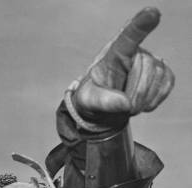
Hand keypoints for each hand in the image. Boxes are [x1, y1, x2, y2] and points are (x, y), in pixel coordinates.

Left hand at [73, 7, 174, 127]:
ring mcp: (151, 61)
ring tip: (127, 104)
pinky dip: (153, 100)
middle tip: (120, 104)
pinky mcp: (162, 74)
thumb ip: (102, 101)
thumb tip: (125, 104)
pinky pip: (166, 85)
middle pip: (146, 66)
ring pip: (158, 76)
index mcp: (113, 52)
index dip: (140, 25)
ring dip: (142, 98)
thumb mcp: (87, 100)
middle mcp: (135, 51)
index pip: (128, 37)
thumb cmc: (92, 98)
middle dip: (134, 92)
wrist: (103, 110)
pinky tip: (140, 103)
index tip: (152, 13)